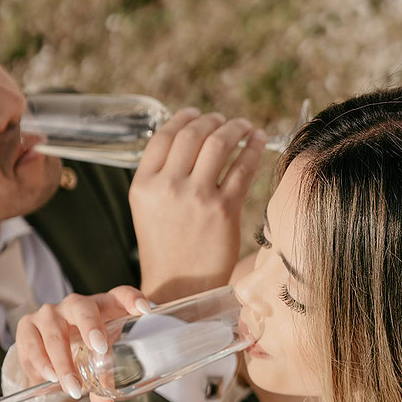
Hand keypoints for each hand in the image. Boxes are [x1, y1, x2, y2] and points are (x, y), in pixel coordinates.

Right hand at [14, 286, 150, 401]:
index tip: (144, 310)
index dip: (132, 299)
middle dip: (91, 328)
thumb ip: (104, 379)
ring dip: (61, 359)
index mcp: (103, 306)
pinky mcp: (27, 325)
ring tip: (69, 384)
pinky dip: (38, 364)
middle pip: (83, 308)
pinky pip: (29, 343)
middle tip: (100, 351)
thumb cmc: (85, 346)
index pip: (121, 295)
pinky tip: (46, 380)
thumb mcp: (100, 358)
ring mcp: (49, 313)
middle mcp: (75, 304)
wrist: (54, 342)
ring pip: (53, 330)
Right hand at [129, 107, 266, 301]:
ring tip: (244, 126)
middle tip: (224, 120)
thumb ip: (161, 176)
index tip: (196, 114)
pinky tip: (258, 140)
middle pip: (193, 134)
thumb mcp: (148, 209)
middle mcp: (167, 187)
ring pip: (218, 143)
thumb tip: (190, 139)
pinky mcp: (224, 209)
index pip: (163, 137)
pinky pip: (243, 167)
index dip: (183, 118)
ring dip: (235, 127)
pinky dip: (253, 148)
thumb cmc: (166, 247)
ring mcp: (196, 197)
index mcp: (143, 185)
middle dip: (213, 120)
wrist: (180, 288)